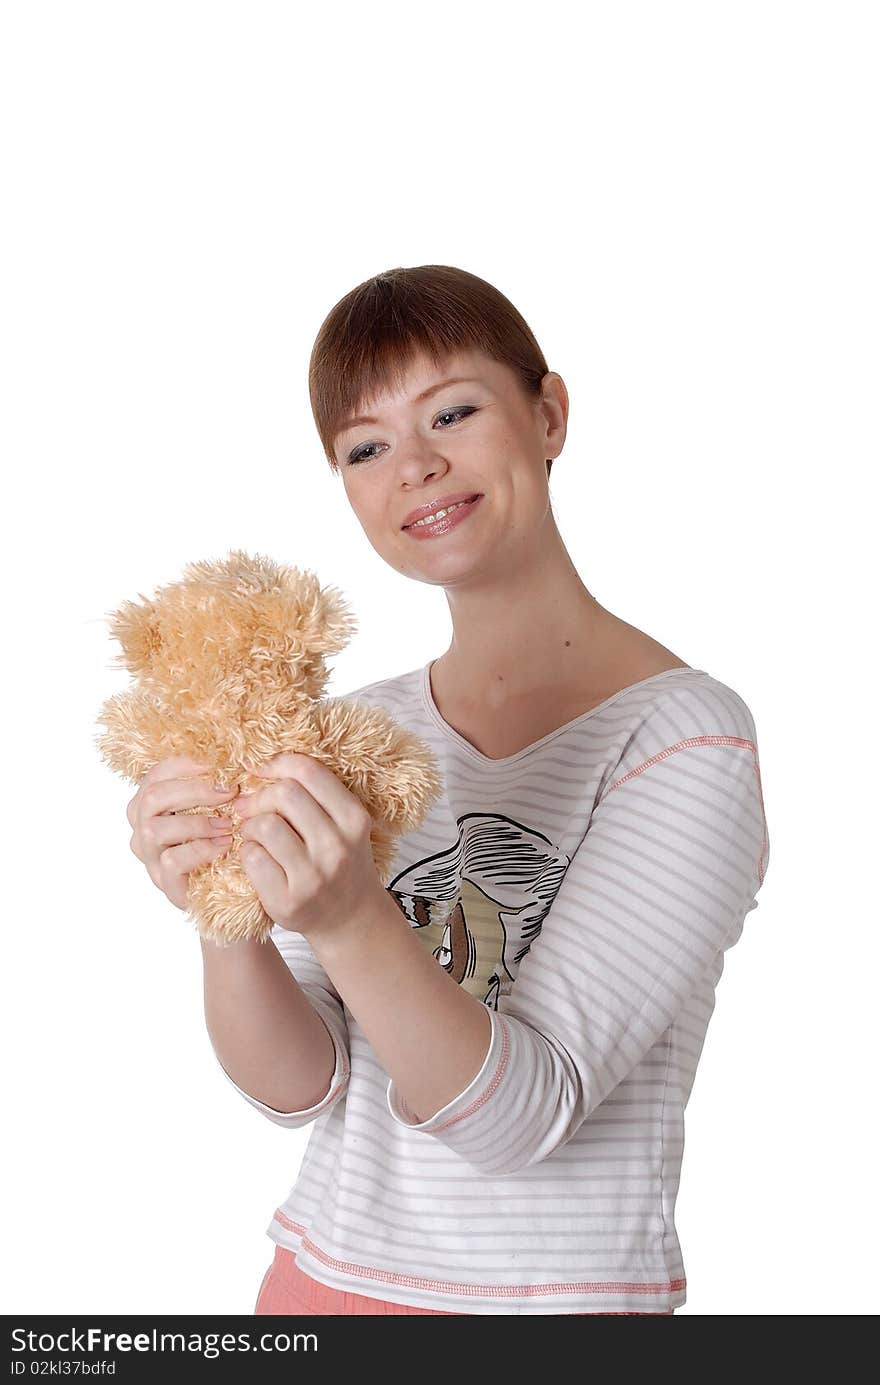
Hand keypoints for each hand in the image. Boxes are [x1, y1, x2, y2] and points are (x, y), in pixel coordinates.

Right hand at [127, 756, 236, 910]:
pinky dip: (200, 849)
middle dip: (194, 790)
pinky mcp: (164, 882)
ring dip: (197, 822)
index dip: (184, 765)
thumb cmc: (226, 840)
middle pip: (153, 797)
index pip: (156, 774)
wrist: (235, 888)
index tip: (217, 763)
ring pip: (155, 829)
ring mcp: (151, 857)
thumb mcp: (220, 806)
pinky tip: (224, 846)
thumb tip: (241, 757)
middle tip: (229, 792)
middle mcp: (143, 828)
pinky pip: (172, 860)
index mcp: (151, 804)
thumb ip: (219, 784)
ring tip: (229, 824)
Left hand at [235, 752, 385, 939]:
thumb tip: (259, 764)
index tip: (260, 769)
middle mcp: (337, 846)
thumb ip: (315, 795)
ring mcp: (313, 876)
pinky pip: (252, 857)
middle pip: (284, 794)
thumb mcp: (344, 824)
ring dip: (250, 826)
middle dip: (260, 797)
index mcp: (354, 819)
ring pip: (265, 825)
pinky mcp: (288, 900)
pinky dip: (247, 852)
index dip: (277, 763)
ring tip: (254, 835)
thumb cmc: (339, 861)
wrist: (349, 917)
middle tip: (250, 807)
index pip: (309, 772)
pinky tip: (256, 857)